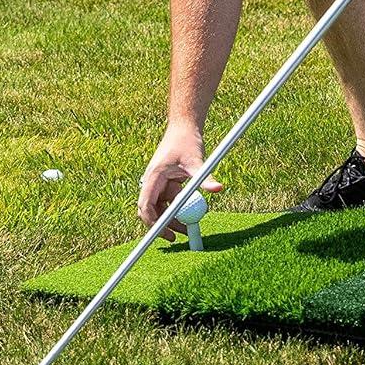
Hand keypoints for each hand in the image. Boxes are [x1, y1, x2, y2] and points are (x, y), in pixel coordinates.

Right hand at [137, 127, 223, 241]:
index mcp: (154, 177)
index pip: (146, 206)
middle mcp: (153, 182)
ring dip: (174, 218)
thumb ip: (205, 178)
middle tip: (178, 238)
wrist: (185, 126)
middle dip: (164, 225)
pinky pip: (171, 201)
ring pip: (163, 208)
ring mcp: (159, 183)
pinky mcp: (167, 182)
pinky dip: (180, 208)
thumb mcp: (196, 160)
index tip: (166, 234)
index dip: (153, 222)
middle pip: (152, 211)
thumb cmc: (186, 141)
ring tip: (190, 228)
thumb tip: (218, 189)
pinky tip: (193, 212)